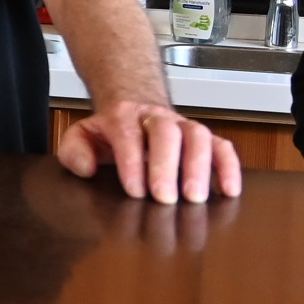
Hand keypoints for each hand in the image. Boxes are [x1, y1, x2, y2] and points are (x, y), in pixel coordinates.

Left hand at [55, 98, 242, 201]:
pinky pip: (221, 146)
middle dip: (166, 166)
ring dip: (199, 166)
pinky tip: (229, 191)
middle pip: (165, 133)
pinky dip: (229, 167)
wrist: (133, 105)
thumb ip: (74, 150)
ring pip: (197, 136)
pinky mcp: (203, 138)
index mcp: (123, 116)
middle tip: (165, 198)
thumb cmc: (110, 131)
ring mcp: (183, 126)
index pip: (128, 135)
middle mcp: (156, 118)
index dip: (132, 162)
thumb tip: (86, 168)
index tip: (135, 190)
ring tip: (195, 197)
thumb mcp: (82, 135)